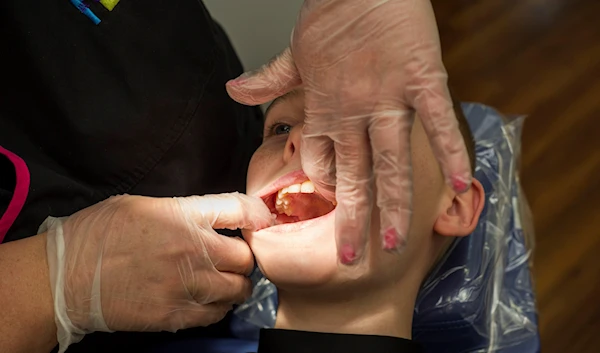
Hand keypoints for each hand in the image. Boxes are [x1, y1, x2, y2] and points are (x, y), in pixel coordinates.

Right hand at [42, 193, 272, 351]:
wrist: (64, 277)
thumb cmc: (98, 234)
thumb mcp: (141, 205)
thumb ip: (183, 210)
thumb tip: (211, 218)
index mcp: (183, 216)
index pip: (240, 209)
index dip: (257, 216)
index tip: (259, 224)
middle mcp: (192, 249)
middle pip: (246, 256)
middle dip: (243, 257)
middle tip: (232, 259)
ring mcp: (186, 285)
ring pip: (238, 289)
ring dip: (235, 285)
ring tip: (222, 282)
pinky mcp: (174, 315)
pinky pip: (216, 314)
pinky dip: (218, 307)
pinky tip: (206, 300)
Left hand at [226, 0, 471, 263]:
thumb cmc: (332, 14)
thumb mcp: (294, 51)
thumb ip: (268, 78)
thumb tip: (233, 90)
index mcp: (323, 107)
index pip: (318, 162)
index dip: (322, 188)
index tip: (329, 209)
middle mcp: (352, 113)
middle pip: (353, 177)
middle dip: (352, 220)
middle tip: (352, 257)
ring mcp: (388, 101)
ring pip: (392, 164)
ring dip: (394, 206)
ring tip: (396, 242)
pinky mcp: (421, 82)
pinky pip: (438, 123)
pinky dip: (450, 153)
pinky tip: (462, 186)